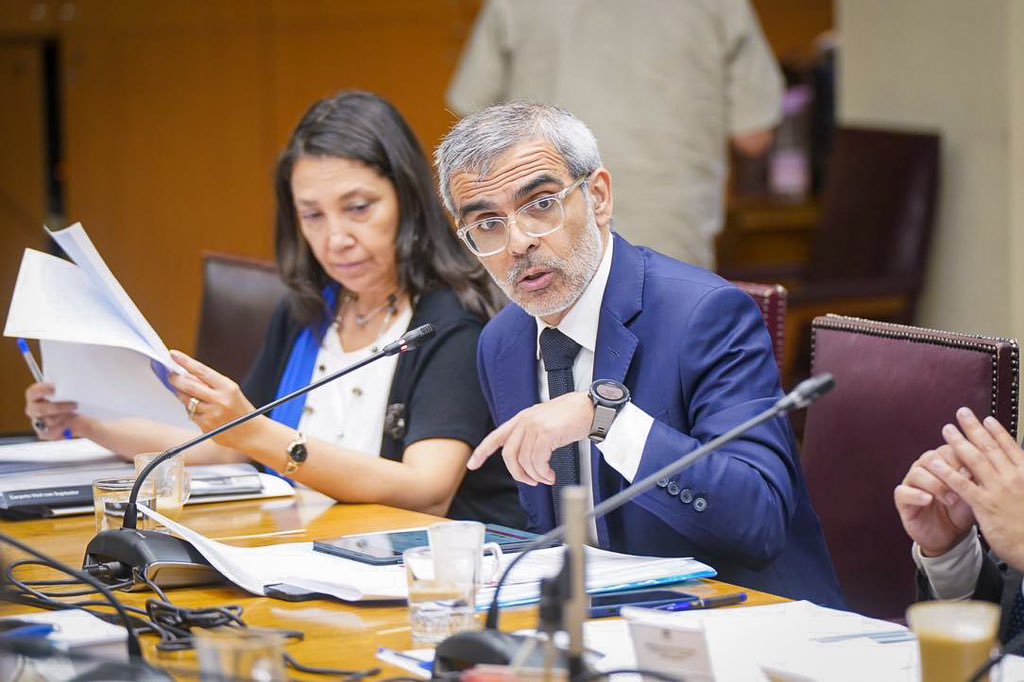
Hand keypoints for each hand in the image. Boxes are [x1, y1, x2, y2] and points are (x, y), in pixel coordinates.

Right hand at [24, 382, 79, 439]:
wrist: (78, 418)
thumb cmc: (70, 402)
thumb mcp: (69, 394)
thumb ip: (66, 390)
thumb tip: (74, 388)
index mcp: (35, 396)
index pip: (33, 392)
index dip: (42, 390)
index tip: (56, 388)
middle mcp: (33, 409)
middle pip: (41, 409)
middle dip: (59, 407)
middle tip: (75, 405)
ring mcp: (36, 422)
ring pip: (49, 421)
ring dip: (64, 417)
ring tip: (74, 414)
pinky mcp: (43, 433)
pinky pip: (52, 432)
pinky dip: (63, 428)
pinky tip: (69, 425)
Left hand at [168, 350, 259, 450]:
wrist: (251, 433)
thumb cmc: (240, 409)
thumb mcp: (230, 391)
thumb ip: (210, 384)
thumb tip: (187, 375)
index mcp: (227, 387)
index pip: (202, 371)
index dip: (186, 362)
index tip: (174, 354)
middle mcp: (220, 400)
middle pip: (189, 386)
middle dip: (176, 379)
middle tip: (171, 375)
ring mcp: (212, 414)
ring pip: (187, 401)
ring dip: (182, 395)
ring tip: (184, 393)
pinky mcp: (206, 426)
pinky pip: (191, 414)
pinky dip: (191, 410)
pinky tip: (198, 410)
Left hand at [467, 391, 593, 485]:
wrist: (591, 408)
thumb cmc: (573, 416)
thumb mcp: (546, 422)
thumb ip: (532, 434)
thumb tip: (526, 460)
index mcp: (522, 418)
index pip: (496, 436)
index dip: (482, 451)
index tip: (473, 465)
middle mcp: (525, 421)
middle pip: (509, 454)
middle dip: (518, 473)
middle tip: (531, 481)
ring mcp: (535, 426)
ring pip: (524, 461)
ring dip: (536, 475)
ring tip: (546, 477)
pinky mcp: (546, 434)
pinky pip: (537, 461)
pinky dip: (543, 473)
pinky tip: (551, 474)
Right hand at [894, 444, 975, 556]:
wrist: (951, 535)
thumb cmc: (962, 510)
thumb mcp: (973, 494)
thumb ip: (973, 479)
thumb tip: (974, 466)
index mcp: (942, 461)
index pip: (948, 450)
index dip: (961, 460)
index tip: (974, 473)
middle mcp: (924, 468)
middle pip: (930, 458)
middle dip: (948, 471)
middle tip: (963, 486)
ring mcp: (911, 482)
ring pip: (917, 473)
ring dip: (935, 485)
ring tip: (951, 500)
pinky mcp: (902, 498)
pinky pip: (903, 492)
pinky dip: (916, 495)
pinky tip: (928, 500)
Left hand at [923, 407, 1023, 570]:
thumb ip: (1021, 479)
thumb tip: (1017, 466)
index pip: (1010, 447)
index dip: (996, 432)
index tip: (986, 419)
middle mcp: (1013, 478)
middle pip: (990, 447)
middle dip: (974, 428)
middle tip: (961, 413)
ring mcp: (998, 491)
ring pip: (974, 460)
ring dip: (958, 442)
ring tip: (946, 430)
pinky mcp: (985, 506)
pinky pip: (962, 484)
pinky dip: (947, 472)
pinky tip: (935, 463)